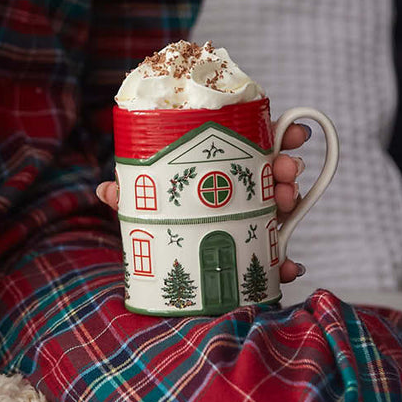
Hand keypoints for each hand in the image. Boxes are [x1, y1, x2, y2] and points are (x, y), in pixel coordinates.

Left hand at [95, 121, 310, 284]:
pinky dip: (288, 262)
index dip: (282, 133)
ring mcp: (258, 222)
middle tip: (286, 168)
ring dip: (291, 201)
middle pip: (277, 172)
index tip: (296, 132)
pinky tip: (290, 266)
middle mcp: (248, 192)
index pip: (259, 144)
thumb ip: (130, 197)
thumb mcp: (146, 205)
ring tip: (285, 201)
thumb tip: (105, 190)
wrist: (168, 270)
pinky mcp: (261, 253)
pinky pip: (280, 257)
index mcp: (227, 170)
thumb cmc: (162, 222)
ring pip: (285, 207)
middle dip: (288, 166)